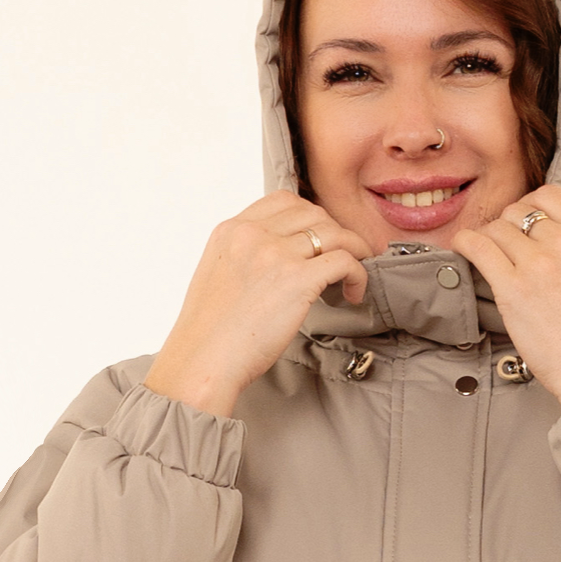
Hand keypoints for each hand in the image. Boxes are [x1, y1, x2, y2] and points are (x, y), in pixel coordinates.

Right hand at [145, 194, 369, 416]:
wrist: (202, 361)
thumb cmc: (209, 333)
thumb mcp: (217, 275)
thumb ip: (244, 257)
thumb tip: (276, 263)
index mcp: (231, 230)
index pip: (283, 200)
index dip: (310, 216)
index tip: (319, 238)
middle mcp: (253, 235)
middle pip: (313, 212)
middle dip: (334, 233)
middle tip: (341, 257)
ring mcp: (275, 255)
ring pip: (334, 233)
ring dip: (353, 250)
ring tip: (352, 275)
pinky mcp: (297, 280)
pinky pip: (344, 261)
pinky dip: (358, 273)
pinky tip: (353, 292)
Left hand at [449, 186, 560, 412]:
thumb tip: (557, 242)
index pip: (550, 194)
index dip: (530, 206)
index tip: (523, 225)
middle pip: (518, 212)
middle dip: (507, 228)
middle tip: (505, 252)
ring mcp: (538, 264)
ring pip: (497, 228)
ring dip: (489, 241)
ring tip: (488, 260)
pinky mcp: (513, 288)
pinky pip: (478, 247)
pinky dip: (465, 244)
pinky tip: (463, 249)